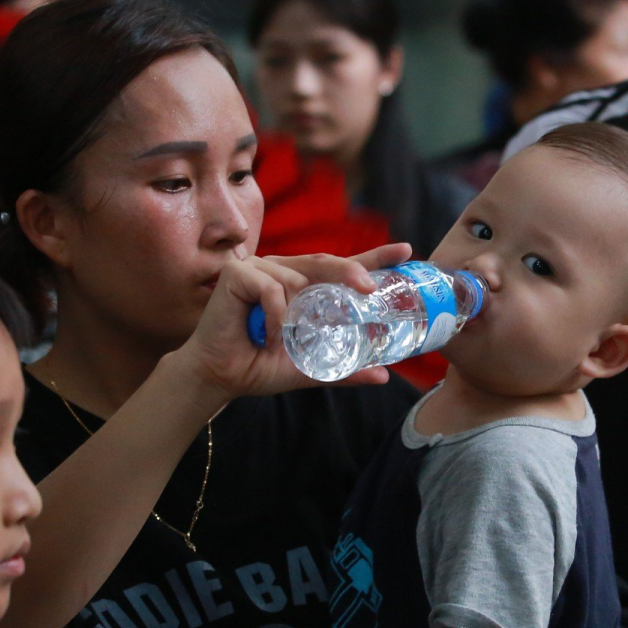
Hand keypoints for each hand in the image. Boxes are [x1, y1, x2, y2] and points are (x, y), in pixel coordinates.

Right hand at [177, 245, 411, 399]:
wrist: (221, 377)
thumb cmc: (260, 366)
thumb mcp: (310, 366)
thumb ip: (342, 367)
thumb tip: (383, 375)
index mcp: (302, 287)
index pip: (342, 268)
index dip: (374, 257)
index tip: (406, 250)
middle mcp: (283, 270)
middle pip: (326, 263)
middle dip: (351, 272)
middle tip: (369, 288)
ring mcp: (259, 267)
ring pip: (298, 279)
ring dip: (296, 315)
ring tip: (280, 340)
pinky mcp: (238, 273)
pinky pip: (272, 288)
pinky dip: (274, 315)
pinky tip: (264, 336)